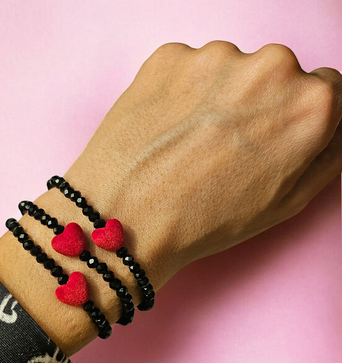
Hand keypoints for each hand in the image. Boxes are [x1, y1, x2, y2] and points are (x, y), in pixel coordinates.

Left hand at [62, 41, 341, 289]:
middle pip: (279, 74)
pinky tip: (168, 130)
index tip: (277, 134)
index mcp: (311, 105)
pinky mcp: (171, 55)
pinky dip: (182, 93)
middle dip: (261, 103)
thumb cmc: (204, 221)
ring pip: (232, 69)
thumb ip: (326, 155)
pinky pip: (189, 69)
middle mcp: (271, 67)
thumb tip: (334, 128)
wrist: (127, 218)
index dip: (301, 117)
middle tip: (227, 145)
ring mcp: (217, 56)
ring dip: (219, 96)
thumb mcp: (287, 203)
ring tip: (191, 142)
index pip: (328, 88)